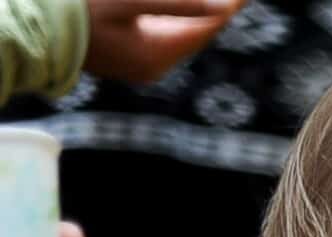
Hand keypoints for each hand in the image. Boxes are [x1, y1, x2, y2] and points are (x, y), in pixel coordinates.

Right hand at [84, 0, 243, 83]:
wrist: (35, 32)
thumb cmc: (79, 12)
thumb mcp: (131, 2)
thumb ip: (178, 4)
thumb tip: (223, 7)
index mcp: (158, 55)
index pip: (206, 27)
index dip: (226, 6)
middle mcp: (154, 66)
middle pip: (195, 31)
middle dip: (211, 9)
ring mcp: (140, 64)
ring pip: (178, 32)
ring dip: (191, 13)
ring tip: (216, 2)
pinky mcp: (128, 57)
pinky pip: (160, 34)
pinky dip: (172, 18)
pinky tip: (179, 9)